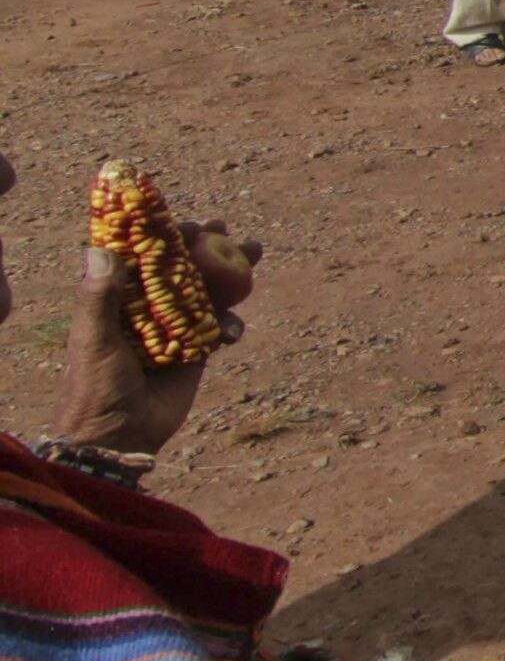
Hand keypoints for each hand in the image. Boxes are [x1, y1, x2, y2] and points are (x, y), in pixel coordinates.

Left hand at [51, 226, 255, 456]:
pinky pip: (218, 328)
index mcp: (118, 300)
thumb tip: (101, 249)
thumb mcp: (94, 339)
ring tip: (254, 255)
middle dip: (208, 248)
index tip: (186, 223)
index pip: (143, 257)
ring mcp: (173, 329)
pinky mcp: (195, 352)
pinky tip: (232, 333)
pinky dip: (230, 325)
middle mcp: (146, 309)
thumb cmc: (95, 387)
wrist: (118, 436)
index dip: (164, 236)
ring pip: (207, 293)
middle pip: (182, 269)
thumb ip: (99, 298)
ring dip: (231, 275)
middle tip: (228, 230)